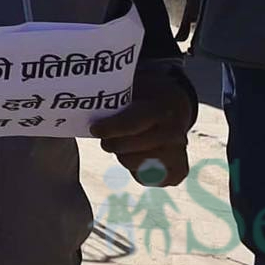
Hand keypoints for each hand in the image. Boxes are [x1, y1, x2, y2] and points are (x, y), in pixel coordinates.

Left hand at [92, 72, 194, 187]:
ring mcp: (178, 154)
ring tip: (123, 145)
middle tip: (105, 140)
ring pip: (136, 166)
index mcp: (162, 110)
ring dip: (123, 157)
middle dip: (111, 144)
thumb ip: (116, 94)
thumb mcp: (135, 86)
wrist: (174, 107)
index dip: (109, 129)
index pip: (132, 125)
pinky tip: (137, 156)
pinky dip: (136, 170)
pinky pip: (146, 178)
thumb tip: (86, 97)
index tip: (94, 129)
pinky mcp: (178, 172)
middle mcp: (175, 134)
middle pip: (130, 149)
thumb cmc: (144, 96)